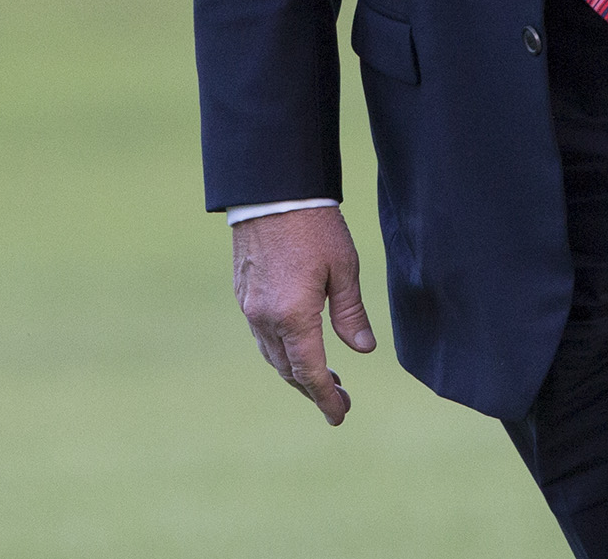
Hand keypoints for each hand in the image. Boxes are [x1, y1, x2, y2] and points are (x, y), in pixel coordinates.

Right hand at [231, 206, 376, 422]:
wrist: (271, 192)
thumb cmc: (314, 226)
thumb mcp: (344, 268)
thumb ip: (351, 313)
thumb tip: (363, 349)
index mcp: (294, 317)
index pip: (311, 372)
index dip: (327, 398)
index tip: (341, 415)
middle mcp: (265, 319)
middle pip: (289, 370)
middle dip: (314, 390)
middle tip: (340, 400)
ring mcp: (249, 308)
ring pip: (272, 356)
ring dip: (296, 373)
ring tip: (324, 380)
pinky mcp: (243, 294)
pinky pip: (262, 337)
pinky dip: (281, 352)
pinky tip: (297, 348)